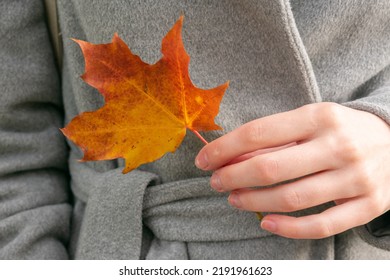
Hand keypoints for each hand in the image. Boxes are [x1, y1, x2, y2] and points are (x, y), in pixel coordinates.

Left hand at [195, 102, 389, 238]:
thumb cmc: (342, 129)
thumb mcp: (311, 119)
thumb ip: (275, 136)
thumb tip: (231, 156)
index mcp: (320, 117)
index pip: (259, 133)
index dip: (224, 148)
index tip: (204, 159)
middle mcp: (339, 146)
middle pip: (270, 168)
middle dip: (233, 177)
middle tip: (216, 182)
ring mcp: (355, 178)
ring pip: (291, 198)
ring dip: (253, 201)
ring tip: (234, 198)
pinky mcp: (368, 205)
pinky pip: (321, 225)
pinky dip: (288, 228)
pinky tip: (266, 222)